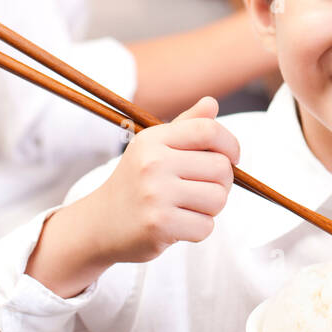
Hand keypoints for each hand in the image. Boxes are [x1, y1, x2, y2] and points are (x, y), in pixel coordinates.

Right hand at [89, 97, 239, 264]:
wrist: (99, 223)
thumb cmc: (136, 182)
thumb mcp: (154, 148)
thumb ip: (186, 125)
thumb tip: (212, 102)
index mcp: (154, 139)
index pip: (208, 130)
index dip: (230, 144)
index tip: (232, 158)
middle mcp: (153, 163)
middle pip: (221, 168)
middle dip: (223, 182)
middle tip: (203, 189)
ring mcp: (155, 195)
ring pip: (218, 199)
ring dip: (211, 208)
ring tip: (189, 207)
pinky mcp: (158, 225)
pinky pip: (206, 227)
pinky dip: (199, 229)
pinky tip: (179, 225)